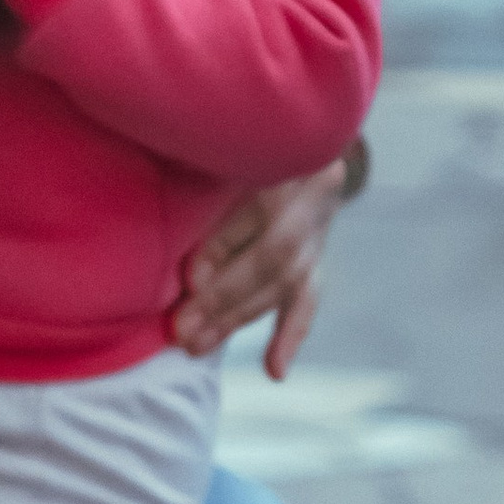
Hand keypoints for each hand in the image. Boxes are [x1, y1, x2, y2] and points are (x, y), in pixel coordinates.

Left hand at [170, 155, 351, 375]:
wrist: (299, 133)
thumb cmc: (241, 132)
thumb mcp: (228, 138)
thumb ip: (206, 170)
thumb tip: (187, 262)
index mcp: (294, 157)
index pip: (260, 214)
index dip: (224, 248)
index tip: (190, 279)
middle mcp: (317, 195)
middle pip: (274, 258)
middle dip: (225, 297)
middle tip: (183, 329)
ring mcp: (320, 230)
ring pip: (286, 284)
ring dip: (239, 319)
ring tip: (198, 345)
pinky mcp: (317, 257)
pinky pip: (307, 300)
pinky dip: (289, 336)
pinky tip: (274, 371)